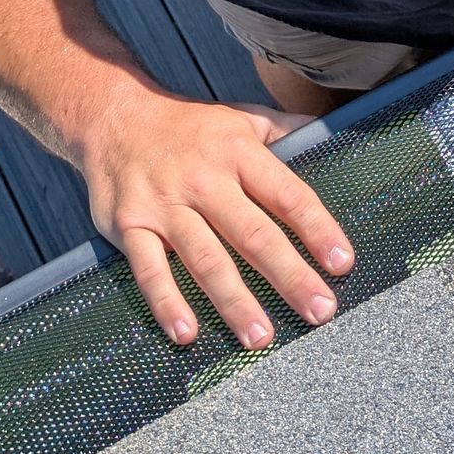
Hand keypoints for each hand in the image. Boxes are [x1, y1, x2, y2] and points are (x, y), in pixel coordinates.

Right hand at [77, 93, 355, 348]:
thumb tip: (332, 132)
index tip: (342, 263)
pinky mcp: (129, 225)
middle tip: (320, 311)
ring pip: (205, 258)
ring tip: (261, 337)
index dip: (317, 229)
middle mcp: (203, 178)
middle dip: (289, 275)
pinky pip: (150, 269)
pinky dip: (166, 302)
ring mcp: (164, 203)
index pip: (287, 194)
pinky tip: (187, 332)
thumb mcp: (241, 117)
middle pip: (252, 234)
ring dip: (234, 301)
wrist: (112, 115)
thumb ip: (287, 130)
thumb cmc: (188, 126)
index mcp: (238, 152)